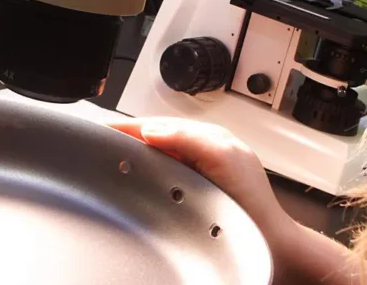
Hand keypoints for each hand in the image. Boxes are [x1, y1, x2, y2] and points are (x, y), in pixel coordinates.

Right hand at [107, 118, 297, 261]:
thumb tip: (152, 130)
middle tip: (99, 146)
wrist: (268, 242)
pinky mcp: (190, 196)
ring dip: (133, 161)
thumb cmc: (254, 203)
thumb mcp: (223, 156)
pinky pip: (159, 181)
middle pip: (152, 140)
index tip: (104, 131)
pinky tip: (133, 186)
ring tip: (109, 161)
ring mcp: (194, 176)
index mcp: (207, 137)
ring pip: (154, 160)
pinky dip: (143, 180)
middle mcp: (199, 153)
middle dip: (127, 141)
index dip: (129, 126)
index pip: (159, 124)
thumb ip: (189, 137)